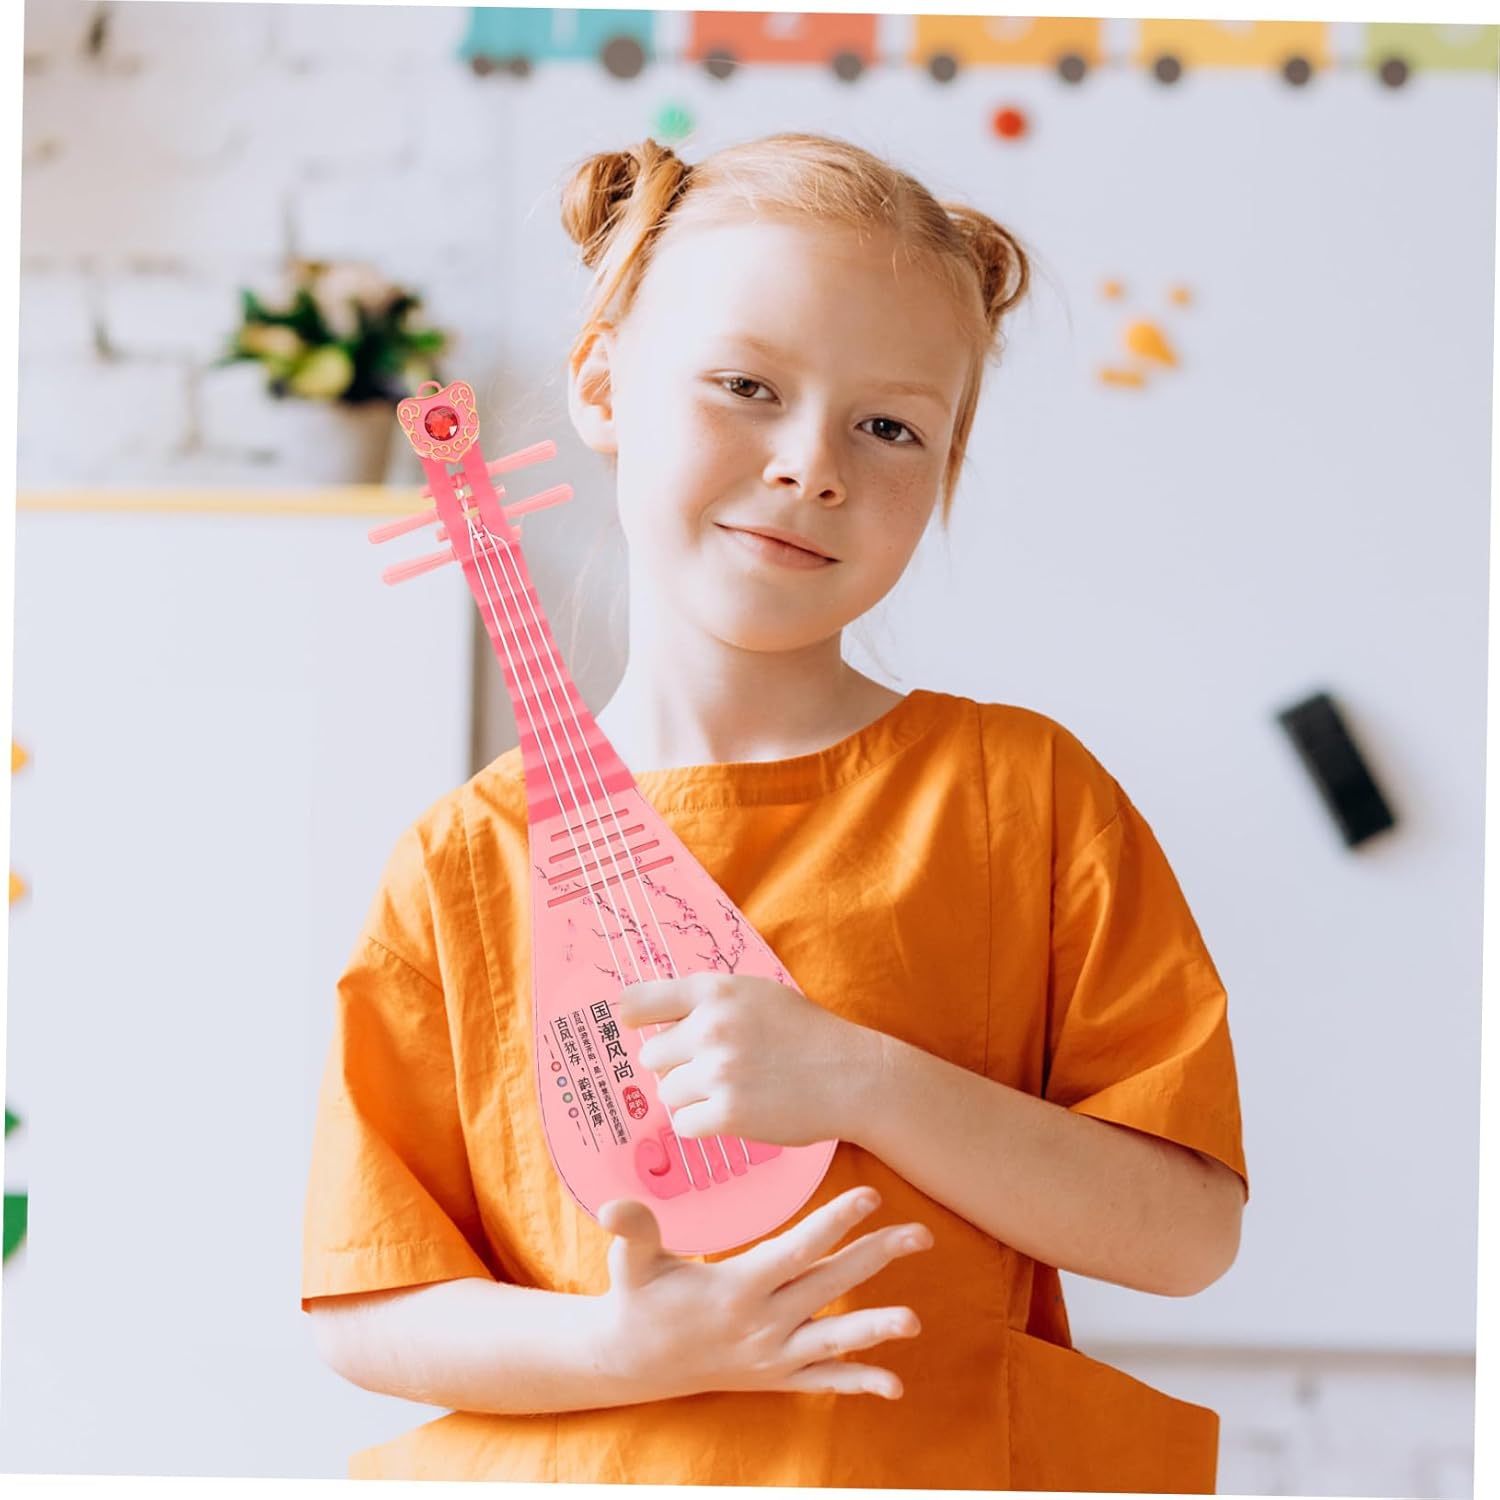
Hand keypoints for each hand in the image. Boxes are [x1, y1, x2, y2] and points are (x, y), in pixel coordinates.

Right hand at [595, 1187, 931, 1402]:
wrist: (633, 1362)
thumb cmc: (637, 1300)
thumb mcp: (631, 1264)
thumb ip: (633, 1232)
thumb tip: (615, 1206)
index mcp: (735, 1290)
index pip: (795, 1251)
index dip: (834, 1224)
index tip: (870, 1197)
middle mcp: (761, 1325)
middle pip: (828, 1286)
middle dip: (876, 1258)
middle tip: (920, 1234)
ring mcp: (772, 1356)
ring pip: (833, 1339)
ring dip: (875, 1329)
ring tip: (915, 1321)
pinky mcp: (776, 1377)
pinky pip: (822, 1381)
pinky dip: (857, 1382)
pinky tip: (894, 1386)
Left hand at [618, 972, 877, 1146]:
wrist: (853, 1075)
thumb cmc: (806, 1034)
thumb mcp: (757, 995)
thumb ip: (709, 1001)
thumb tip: (651, 1016)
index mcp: (716, 991)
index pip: (640, 1001)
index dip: (631, 1018)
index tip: (632, 1027)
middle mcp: (711, 1027)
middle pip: (653, 1056)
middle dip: (676, 1066)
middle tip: (712, 1069)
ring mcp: (718, 1071)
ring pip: (668, 1093)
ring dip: (691, 1097)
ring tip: (730, 1090)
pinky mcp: (728, 1113)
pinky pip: (684, 1124)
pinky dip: (702, 1124)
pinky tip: (731, 1113)